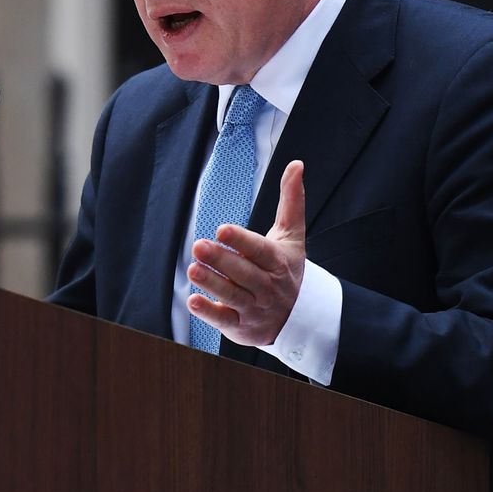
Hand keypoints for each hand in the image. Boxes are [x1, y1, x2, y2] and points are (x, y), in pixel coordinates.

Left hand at [186, 160, 306, 345]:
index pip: (260, 251)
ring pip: (232, 296)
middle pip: (244, 273)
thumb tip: (296, 164)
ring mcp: (255, 309)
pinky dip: (209, 312)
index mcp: (279, 262)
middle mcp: (268, 287)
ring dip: (212, 283)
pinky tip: (192, 301)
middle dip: (221, 261)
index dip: (241, 240)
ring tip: (193, 269)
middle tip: (198, 246)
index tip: (222, 229)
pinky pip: (224, 320)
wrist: (299, 317)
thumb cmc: (288, 269)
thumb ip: (291, 201)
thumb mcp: (292, 236)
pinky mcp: (241, 327)